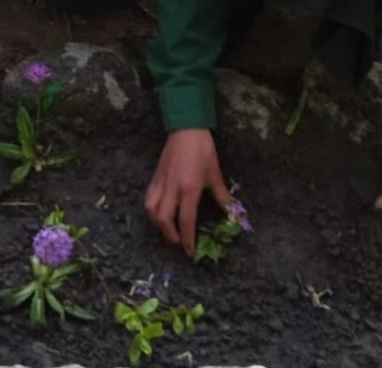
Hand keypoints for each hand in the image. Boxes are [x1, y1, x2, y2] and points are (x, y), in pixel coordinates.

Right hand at [144, 128, 231, 256]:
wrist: (186, 129)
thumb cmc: (203, 150)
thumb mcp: (215, 173)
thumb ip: (222, 196)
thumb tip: (232, 213)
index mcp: (189, 189)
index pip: (186, 220)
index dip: (187, 239)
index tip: (190, 252)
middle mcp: (172, 188)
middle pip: (164, 219)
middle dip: (170, 235)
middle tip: (179, 241)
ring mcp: (161, 183)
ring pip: (152, 210)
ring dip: (158, 224)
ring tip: (167, 229)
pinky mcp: (155, 177)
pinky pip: (149, 199)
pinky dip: (152, 211)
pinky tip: (159, 214)